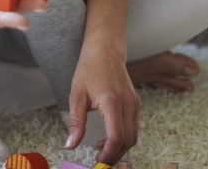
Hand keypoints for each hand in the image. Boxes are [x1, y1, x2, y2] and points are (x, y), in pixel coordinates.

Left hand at [65, 45, 140, 163]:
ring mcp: (135, 104)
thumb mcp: (77, 95)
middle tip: (99, 162)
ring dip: (119, 149)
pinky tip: (107, 139)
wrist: (105, 50)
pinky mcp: (136, 104)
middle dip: (114, 156)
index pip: (116, 136)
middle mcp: (128, 104)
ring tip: (100, 152)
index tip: (98, 162)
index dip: (108, 154)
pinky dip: (123, 138)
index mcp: (113, 101)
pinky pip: (133, 128)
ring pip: (133, 136)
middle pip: (128, 141)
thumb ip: (76, 122)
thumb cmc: (90, 69)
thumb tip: (71, 145)